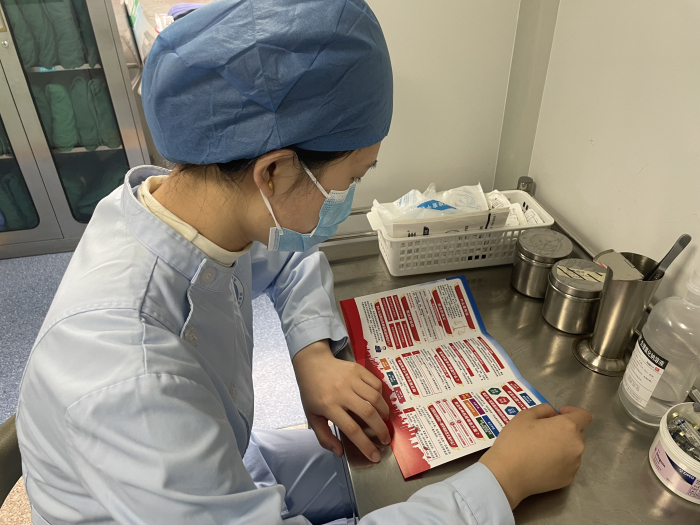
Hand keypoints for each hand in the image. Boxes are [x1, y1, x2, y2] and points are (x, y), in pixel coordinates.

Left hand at [292, 341, 390, 461]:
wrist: (312, 364)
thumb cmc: (311, 393)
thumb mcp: (311, 417)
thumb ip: (324, 437)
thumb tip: (340, 452)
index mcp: (328, 406)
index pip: (352, 429)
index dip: (365, 445)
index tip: (375, 456)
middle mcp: (341, 392)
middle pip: (368, 414)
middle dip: (381, 430)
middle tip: (385, 440)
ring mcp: (351, 379)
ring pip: (375, 398)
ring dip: (384, 413)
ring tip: (384, 422)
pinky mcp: (358, 369)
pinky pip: (376, 384)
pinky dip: (381, 396)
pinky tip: (379, 403)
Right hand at [479, 404, 591, 508]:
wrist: (508, 474)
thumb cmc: (515, 441)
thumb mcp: (524, 415)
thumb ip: (544, 409)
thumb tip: (554, 415)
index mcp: (568, 427)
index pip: (584, 416)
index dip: (573, 411)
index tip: (558, 414)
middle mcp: (577, 446)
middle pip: (579, 433)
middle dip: (566, 429)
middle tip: (545, 431)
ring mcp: (574, 464)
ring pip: (573, 450)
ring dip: (563, 446)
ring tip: (542, 450)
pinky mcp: (568, 479)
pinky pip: (568, 465)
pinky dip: (559, 461)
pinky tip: (542, 463)